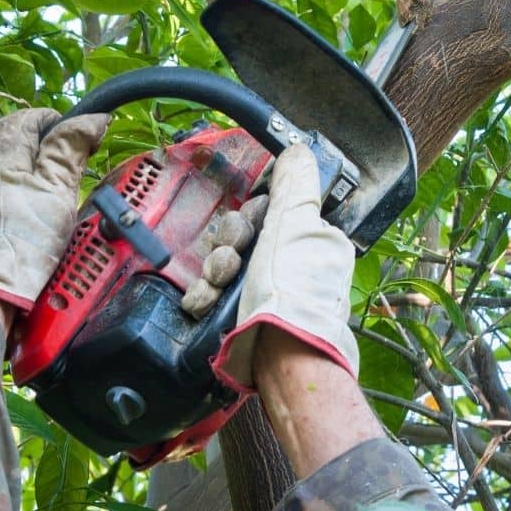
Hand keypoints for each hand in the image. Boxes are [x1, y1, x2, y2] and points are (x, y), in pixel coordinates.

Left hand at [0, 108, 106, 325]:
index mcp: (0, 150)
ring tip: (39, 183)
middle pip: (7, 133)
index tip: (77, 142)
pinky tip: (14, 203)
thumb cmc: (25, 240)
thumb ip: (71, 148)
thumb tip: (92, 118)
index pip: (30, 117)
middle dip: (35, 141)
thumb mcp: (59, 191)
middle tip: (60, 163)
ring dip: (16, 160)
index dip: (58, 124)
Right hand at [211, 144, 357, 390]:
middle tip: (233, 258)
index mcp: (308, 238)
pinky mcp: (243, 313)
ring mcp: (266, 290)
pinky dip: (206, 294)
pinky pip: (217, 292)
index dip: (254, 210)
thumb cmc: (292, 294)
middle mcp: (289, 263)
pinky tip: (202, 302)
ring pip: (226, 262)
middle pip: (244, 234)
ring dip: (216, 270)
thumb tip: (300, 150)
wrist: (280, 361)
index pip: (271, 208)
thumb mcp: (295, 226)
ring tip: (217, 285)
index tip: (251, 218)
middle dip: (230, 243)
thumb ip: (295, 186)